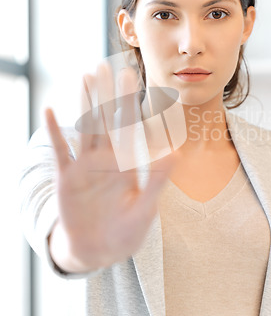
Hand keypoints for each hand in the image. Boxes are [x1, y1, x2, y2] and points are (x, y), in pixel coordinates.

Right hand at [45, 61, 180, 272]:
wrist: (99, 250)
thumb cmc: (125, 231)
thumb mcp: (145, 207)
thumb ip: (157, 179)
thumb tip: (176, 151)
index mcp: (126, 163)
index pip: (128, 126)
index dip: (130, 102)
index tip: (133, 77)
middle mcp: (105, 159)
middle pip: (106, 120)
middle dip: (106, 94)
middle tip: (105, 66)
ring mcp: (85, 166)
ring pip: (84, 128)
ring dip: (83, 103)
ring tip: (84, 78)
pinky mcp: (66, 177)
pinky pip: (60, 150)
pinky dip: (55, 132)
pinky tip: (50, 110)